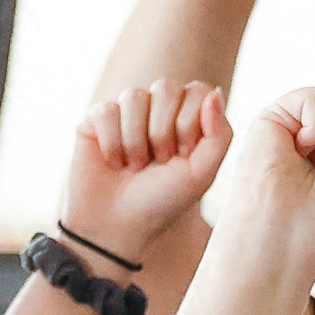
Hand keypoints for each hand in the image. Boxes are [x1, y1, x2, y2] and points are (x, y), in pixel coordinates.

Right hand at [60, 81, 230, 281]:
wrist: (117, 228)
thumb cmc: (163, 202)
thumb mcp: (201, 174)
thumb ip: (219, 134)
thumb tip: (214, 93)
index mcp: (187, 117)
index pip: (197, 90)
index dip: (189, 123)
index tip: (182, 155)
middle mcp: (157, 109)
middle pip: (166, 87)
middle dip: (163, 130)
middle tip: (158, 161)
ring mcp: (125, 112)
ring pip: (134, 96)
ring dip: (135, 140)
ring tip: (134, 166)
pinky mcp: (95, 120)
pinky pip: (105, 110)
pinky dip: (111, 142)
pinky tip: (112, 162)